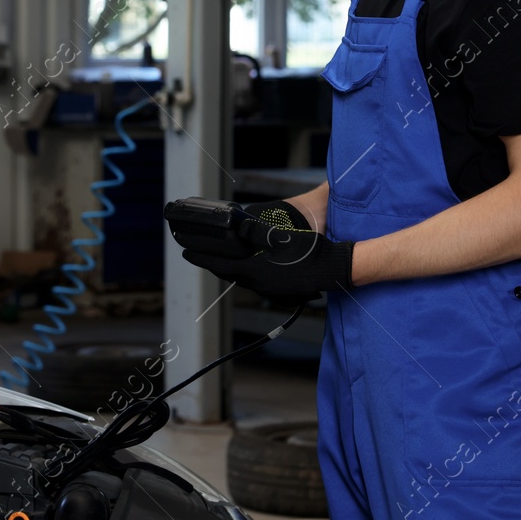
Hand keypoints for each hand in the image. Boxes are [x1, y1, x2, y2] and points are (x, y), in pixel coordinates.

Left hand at [182, 203, 353, 300]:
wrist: (335, 268)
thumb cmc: (311, 252)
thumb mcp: (281, 237)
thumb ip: (256, 233)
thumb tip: (238, 229)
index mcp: (255, 272)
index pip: (219, 265)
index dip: (201, 258)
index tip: (186, 253)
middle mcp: (260, 285)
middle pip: (228, 273)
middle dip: (212, 263)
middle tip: (199, 253)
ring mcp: (271, 290)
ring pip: (241, 278)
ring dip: (228, 268)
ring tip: (219, 258)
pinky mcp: (280, 290)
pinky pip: (254, 281)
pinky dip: (243, 272)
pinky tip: (248, 264)